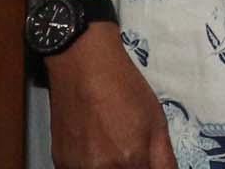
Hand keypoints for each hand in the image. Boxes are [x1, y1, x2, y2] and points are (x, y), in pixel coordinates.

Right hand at [48, 34, 177, 168]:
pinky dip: (91, 165)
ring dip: (110, 168)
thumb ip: (164, 159)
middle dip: (131, 167)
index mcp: (132, 160)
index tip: (146, 161)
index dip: (147, 167)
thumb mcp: (156, 121)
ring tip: (110, 145)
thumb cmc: (124, 88)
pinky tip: (94, 146)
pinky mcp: (60, 163)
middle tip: (130, 150)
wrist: (84, 66)